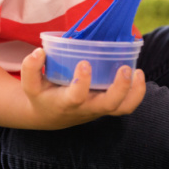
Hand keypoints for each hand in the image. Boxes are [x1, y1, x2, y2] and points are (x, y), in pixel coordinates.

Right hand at [18, 48, 145, 129]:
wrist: (51, 116)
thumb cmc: (42, 96)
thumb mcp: (30, 85)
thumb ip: (30, 68)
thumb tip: (40, 51)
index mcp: (66, 103)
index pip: (77, 97)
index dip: (82, 82)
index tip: (84, 62)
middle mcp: (86, 108)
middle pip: (109, 105)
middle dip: (119, 88)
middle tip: (124, 68)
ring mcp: (100, 109)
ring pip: (123, 108)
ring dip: (134, 92)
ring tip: (137, 71)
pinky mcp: (108, 106)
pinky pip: (127, 106)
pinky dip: (137, 93)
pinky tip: (138, 74)